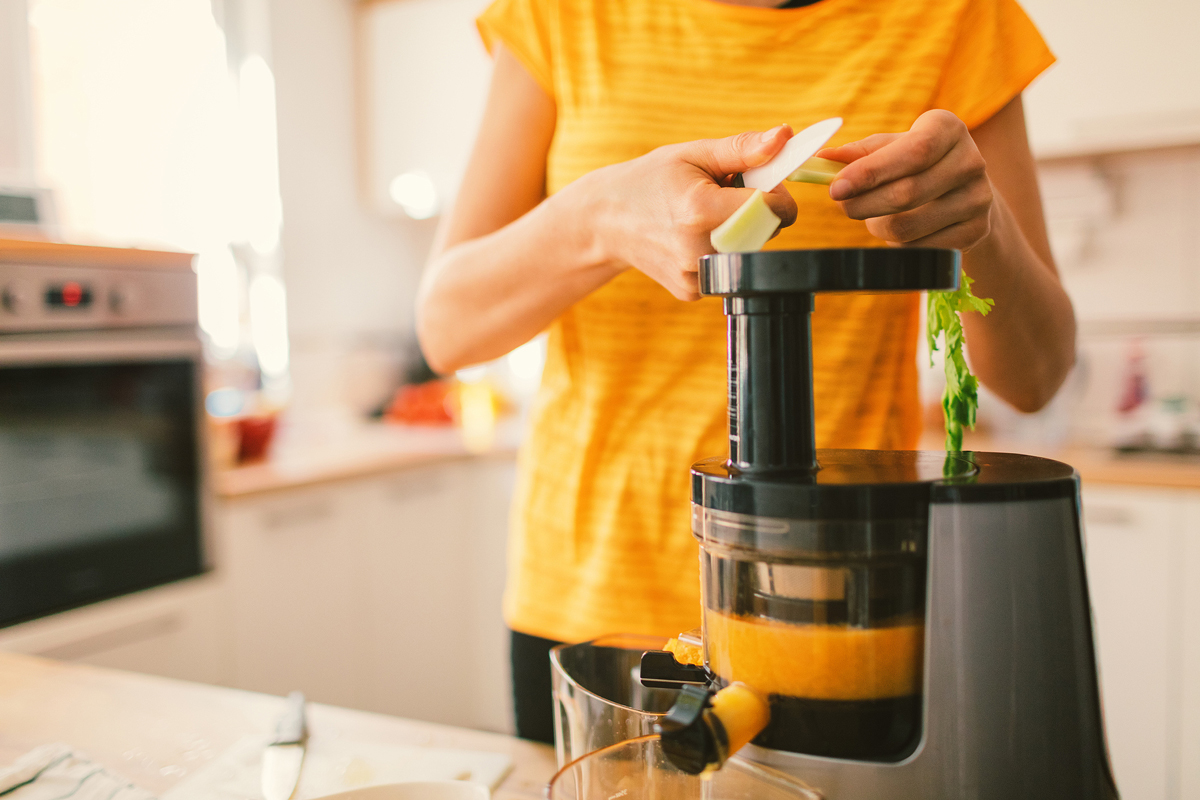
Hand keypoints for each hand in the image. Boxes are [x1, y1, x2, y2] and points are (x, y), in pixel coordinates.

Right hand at [575, 126, 798, 300]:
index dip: (775, 192)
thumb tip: (785, 137)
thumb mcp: (694, 154)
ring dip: (739, 232)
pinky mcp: (691, 291)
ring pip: (749, 252)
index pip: (773, 208)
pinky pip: (730, 268)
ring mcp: (694, 275)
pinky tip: (692, 239)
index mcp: (700, 210)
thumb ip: (743, 148)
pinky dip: (722, 251)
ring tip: (703, 217)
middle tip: (721, 197)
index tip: (757, 182)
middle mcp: (699, 249)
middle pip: (765, 231)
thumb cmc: (652, 180)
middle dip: (756, 211)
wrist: (607, 221)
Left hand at [820, 110, 993, 250]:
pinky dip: (898, 245)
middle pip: (907, 193)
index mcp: (948, 128)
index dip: (871, 173)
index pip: (912, 152)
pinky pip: (920, 249)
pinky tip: (901, 231)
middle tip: (843, 206)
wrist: (962, 192)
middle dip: (863, 205)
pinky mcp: (977, 231)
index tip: (836, 189)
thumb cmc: (915, 164)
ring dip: (878, 227)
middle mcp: (972, 160)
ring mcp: (979, 198)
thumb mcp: (891, 149)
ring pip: (908, 227)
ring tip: (876, 218)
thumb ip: (859, 154)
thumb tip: (823, 158)